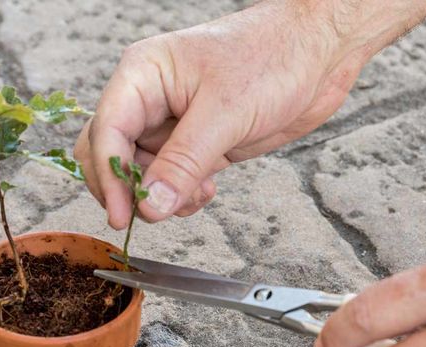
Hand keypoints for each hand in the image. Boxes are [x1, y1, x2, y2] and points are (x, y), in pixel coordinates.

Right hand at [74, 0, 425, 228]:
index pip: (105, 132)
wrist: (320, 51)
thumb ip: (183, 163)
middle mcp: (147, 99)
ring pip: (138, 172)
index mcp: (142, 76)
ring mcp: (169, 123)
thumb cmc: (275, 56)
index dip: (108, 177)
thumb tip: (149, 206)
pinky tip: (206, 190)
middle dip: (125, 188)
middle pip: (108, 154)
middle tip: (151, 213)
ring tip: (195, 196)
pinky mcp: (192, 143)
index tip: (123, 215)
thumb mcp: (226, 113)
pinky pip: (168, 179)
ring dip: (158, 196)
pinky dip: (180, 195)